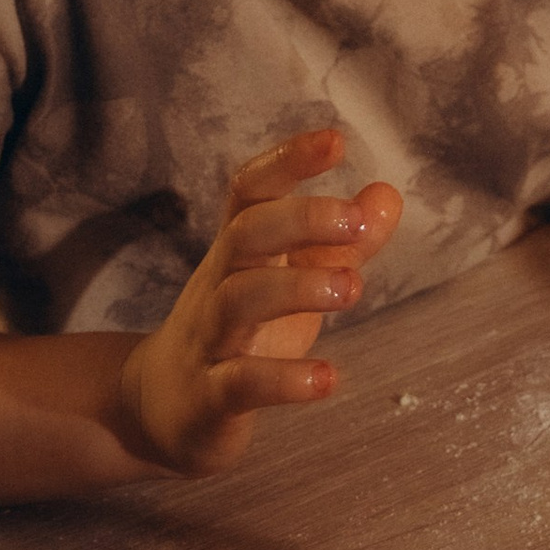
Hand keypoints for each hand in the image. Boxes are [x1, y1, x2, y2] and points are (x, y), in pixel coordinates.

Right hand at [118, 130, 402, 478]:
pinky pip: (240, 382)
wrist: (160, 409)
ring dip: (297, 288)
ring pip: (239, 300)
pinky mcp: (210, 396)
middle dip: (300, 219)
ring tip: (352, 288)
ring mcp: (209, 339)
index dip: (287, 160)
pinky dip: (284, 379)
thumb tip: (389, 195)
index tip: (334, 140)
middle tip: (356, 222)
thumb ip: (340, 243)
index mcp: (239, 248)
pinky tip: (326, 378)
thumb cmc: (242, 330)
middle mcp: (218, 283)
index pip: (251, 189)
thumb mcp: (291, 280)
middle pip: (244, 234)